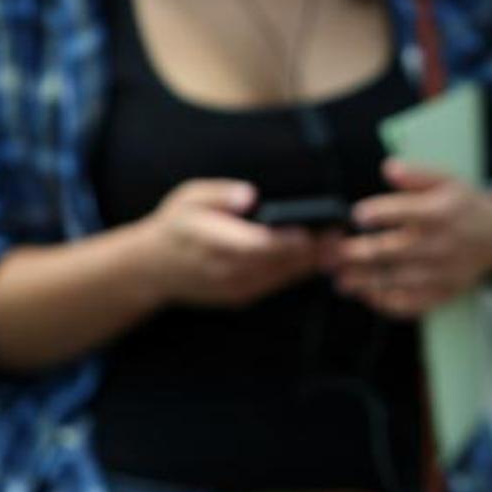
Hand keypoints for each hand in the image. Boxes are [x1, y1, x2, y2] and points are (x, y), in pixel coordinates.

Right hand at [137, 180, 331, 308]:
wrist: (152, 269)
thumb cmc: (176, 225)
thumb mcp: (188, 198)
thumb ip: (219, 195)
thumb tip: (249, 195)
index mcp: (207, 242)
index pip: (252, 245)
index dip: (283, 241)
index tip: (310, 230)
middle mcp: (221, 270)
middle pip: (274, 263)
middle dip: (309, 250)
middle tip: (339, 233)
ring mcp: (231, 288)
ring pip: (279, 276)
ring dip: (310, 262)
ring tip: (338, 243)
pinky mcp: (241, 296)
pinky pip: (275, 284)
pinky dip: (298, 271)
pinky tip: (319, 255)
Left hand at [333, 160, 491, 318]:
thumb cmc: (464, 206)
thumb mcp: (447, 180)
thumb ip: (416, 174)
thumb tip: (389, 168)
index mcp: (441, 213)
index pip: (405, 211)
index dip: (378, 213)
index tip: (356, 214)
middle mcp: (440, 244)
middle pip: (392, 251)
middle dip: (357, 254)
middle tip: (331, 254)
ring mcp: (440, 273)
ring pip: (396, 281)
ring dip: (364, 282)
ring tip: (340, 280)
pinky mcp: (441, 293)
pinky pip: (411, 304)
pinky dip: (386, 303)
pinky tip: (367, 296)